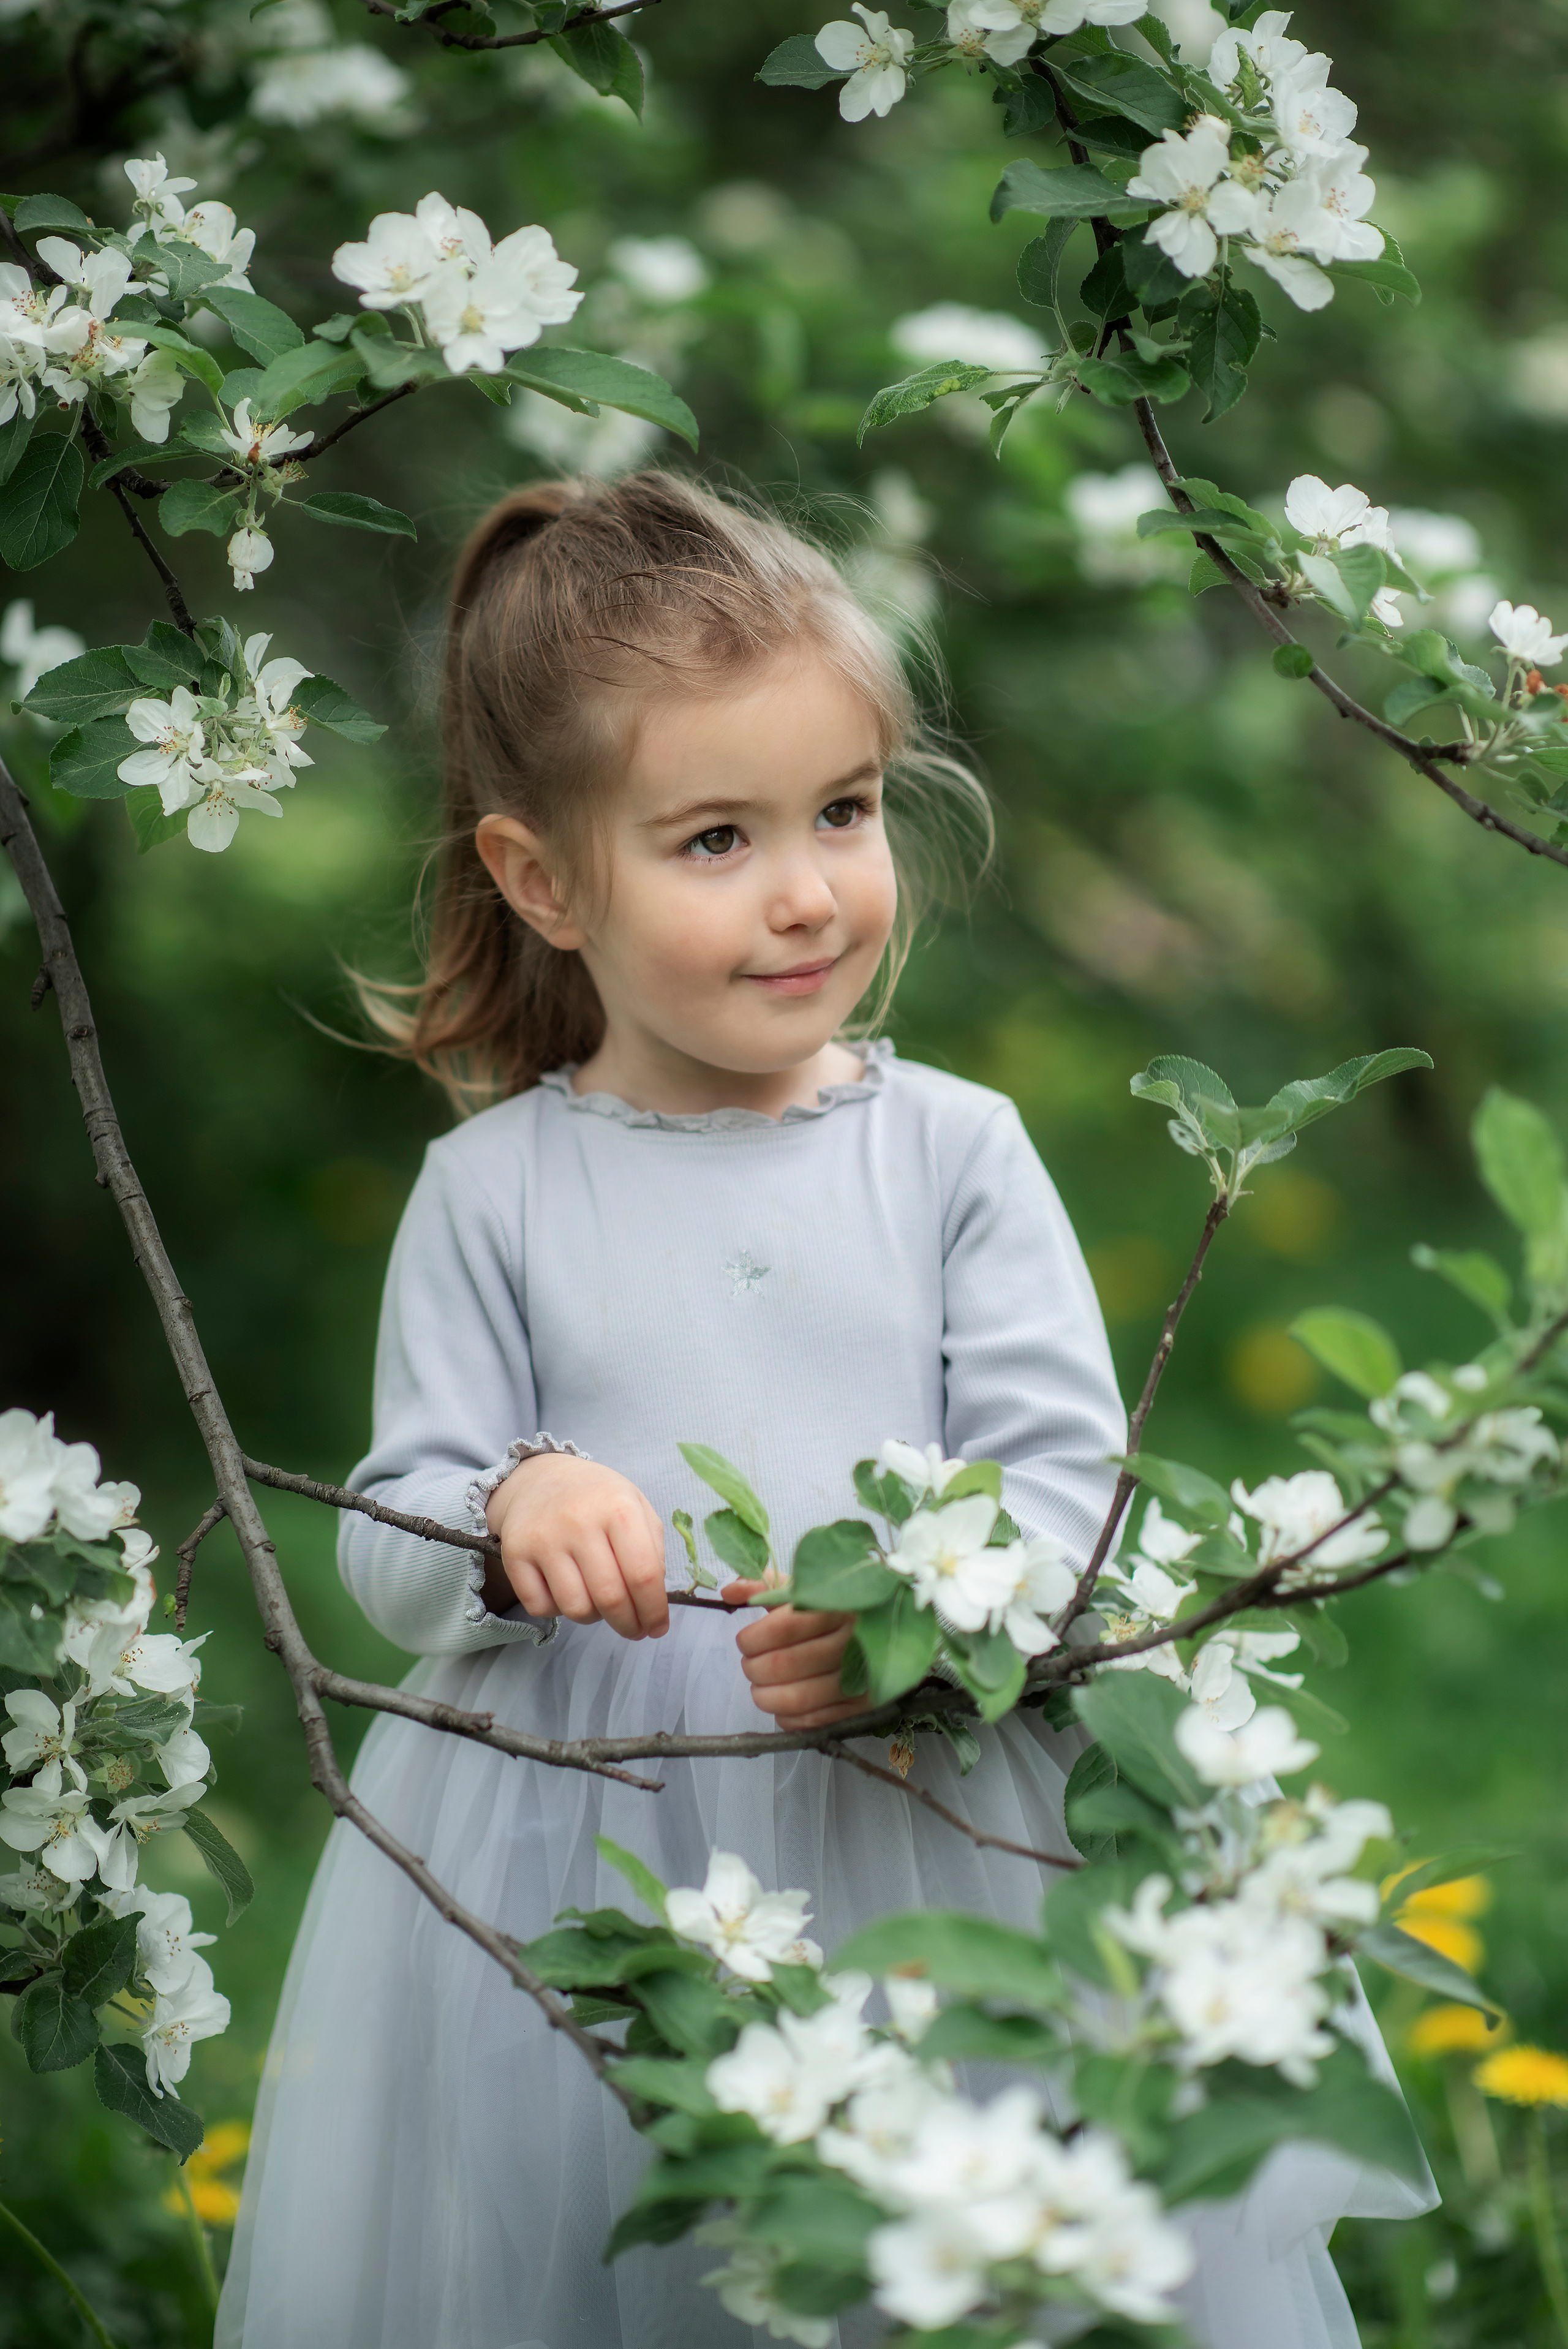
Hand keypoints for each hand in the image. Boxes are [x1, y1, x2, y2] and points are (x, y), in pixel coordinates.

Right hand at [483, 1454, 668, 1639]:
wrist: (540, 1478)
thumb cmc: (598, 1499)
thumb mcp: (636, 1507)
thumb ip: (654, 1551)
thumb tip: (654, 1602)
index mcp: (618, 1508)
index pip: (644, 1575)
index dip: (654, 1611)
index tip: (657, 1628)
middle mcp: (579, 1521)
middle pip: (610, 1598)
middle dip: (628, 1624)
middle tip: (633, 1629)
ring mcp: (544, 1539)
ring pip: (576, 1609)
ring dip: (593, 1617)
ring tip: (598, 1601)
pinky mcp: (515, 1554)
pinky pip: (541, 1608)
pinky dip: (557, 1610)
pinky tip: (566, 1589)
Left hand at [724, 1581, 866, 1726]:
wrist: (890, 1638)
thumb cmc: (834, 1614)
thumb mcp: (805, 1591)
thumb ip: (765, 1587)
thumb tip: (729, 1592)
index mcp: (836, 1606)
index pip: (782, 1628)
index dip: (752, 1639)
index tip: (745, 1641)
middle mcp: (852, 1642)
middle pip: (784, 1665)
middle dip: (753, 1669)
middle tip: (750, 1665)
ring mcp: (860, 1679)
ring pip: (796, 1699)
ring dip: (765, 1697)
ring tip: (760, 1687)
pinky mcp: (864, 1708)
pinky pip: (813, 1722)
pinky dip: (787, 1717)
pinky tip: (784, 1703)